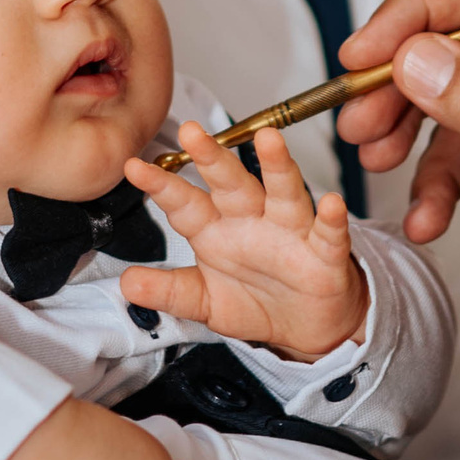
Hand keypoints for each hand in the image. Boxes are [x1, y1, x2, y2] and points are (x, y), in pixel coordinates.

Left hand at [119, 125, 367, 360]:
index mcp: (216, 231)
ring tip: (269, 139)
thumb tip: (128, 285)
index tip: (133, 167)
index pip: (185, 203)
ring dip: (277, 165)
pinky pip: (328, 232)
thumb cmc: (256, 301)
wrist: (306, 327)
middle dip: (212, 158)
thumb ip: (170, 291)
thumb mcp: (205, 302)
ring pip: (282, 192)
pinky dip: (332, 218)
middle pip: (230, 184)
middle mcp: (251, 221)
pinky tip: (330, 202)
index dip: (161, 186)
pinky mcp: (324, 253)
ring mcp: (288, 232)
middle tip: (191, 132)